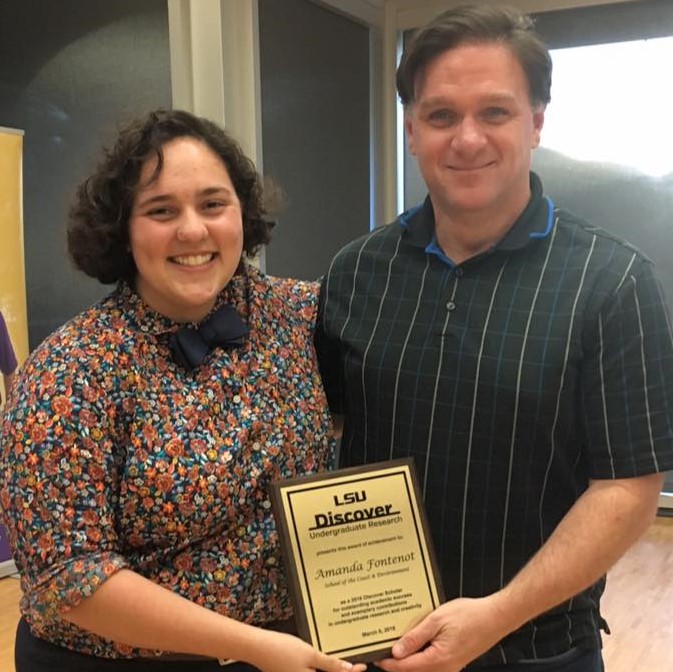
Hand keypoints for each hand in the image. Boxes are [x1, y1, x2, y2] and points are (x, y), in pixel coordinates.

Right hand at [250, 630, 366, 671]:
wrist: (258, 648)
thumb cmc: (282, 650)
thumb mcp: (311, 654)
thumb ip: (330, 664)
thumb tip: (349, 670)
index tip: (362, 665)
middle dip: (341, 671)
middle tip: (354, 662)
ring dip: (331, 669)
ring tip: (342, 660)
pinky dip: (320, 668)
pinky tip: (325, 660)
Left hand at [375, 595, 510, 671]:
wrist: (494, 618)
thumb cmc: (469, 616)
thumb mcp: (437, 620)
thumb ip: (415, 637)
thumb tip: (396, 651)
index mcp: (438, 660)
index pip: (405, 667)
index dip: (387, 663)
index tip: (374, 655)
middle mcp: (444, 669)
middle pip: (412, 671)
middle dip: (395, 661)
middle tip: (381, 647)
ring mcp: (450, 667)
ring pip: (421, 668)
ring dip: (407, 658)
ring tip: (396, 642)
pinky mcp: (453, 662)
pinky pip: (431, 663)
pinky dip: (419, 655)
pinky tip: (414, 642)